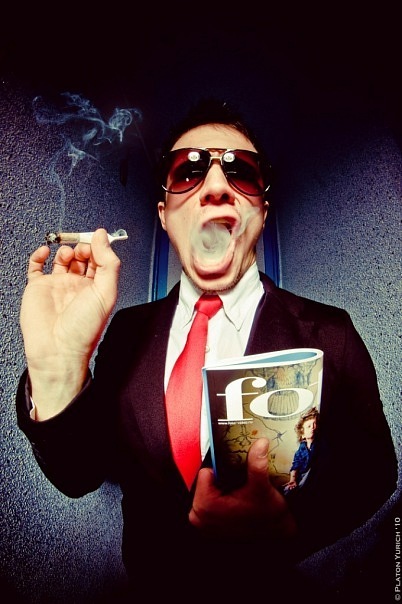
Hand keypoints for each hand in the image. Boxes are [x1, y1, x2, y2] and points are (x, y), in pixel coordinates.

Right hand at [20, 228, 120, 416]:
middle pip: (82, 257)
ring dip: (65, 250)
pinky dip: (39, 255)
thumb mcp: (105, 292)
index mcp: (97, 288)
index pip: (100, 260)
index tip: (97, 240)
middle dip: (83, 247)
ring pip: (61, 259)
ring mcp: (57, 285)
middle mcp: (77, 285)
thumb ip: (108, 262)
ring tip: (67, 254)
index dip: (99, 248)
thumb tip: (103, 236)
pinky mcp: (37, 288)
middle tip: (82, 247)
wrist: (57, 350)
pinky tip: (46, 252)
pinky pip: (36, 266)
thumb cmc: (83, 329)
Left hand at [189, 438, 296, 539]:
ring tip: (238, 492)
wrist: (276, 537)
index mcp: (205, 506)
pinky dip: (221, 497)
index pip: (205, 472)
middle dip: (221, 479)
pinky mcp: (206, 525)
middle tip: (239, 485)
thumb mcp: (262, 488)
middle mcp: (198, 517)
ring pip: (207, 489)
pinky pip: (208, 499)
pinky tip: (235, 499)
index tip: (237, 477)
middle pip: (205, 481)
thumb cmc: (269, 517)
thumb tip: (260, 442)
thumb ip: (257, 464)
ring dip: (222, 487)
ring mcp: (202, 523)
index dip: (223, 471)